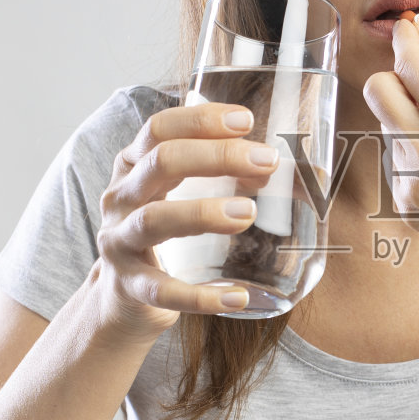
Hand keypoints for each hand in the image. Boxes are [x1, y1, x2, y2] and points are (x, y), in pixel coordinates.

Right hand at [92, 101, 279, 338]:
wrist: (122, 299)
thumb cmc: (164, 235)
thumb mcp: (183, 196)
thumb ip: (228, 177)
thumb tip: (299, 171)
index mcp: (133, 166)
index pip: (159, 128)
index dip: (201, 120)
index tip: (246, 120)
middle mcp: (120, 198)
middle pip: (162, 162)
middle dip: (217, 157)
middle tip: (267, 163)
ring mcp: (119, 242)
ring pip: (154, 220)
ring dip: (203, 213)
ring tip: (248, 214)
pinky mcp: (130, 287)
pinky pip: (163, 290)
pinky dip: (200, 296)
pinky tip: (237, 298)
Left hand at [361, 16, 418, 254]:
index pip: (407, 62)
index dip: (405, 39)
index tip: (406, 30)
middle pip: (376, 89)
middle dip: (396, 79)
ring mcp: (412, 181)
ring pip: (386, 127)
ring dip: (410, 124)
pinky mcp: (406, 204)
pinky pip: (395, 162)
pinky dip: (416, 159)